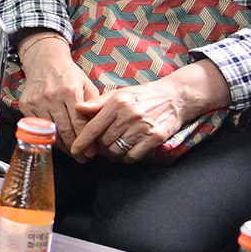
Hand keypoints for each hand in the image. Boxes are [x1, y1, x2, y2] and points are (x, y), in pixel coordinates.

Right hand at [10, 34, 97, 149]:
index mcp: (70, 91)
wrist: (44, 61)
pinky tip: (57, 143)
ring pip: (50, 131)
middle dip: (75, 146)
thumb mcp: (87, 85)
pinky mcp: (25, 105)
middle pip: (65, 129)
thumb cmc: (69, 74)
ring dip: (62, 145)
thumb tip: (99, 127)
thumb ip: (93, 104)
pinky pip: (37, 127)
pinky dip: (47, 136)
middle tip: (83, 157)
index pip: (79, 122)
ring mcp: (37, 101)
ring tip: (72, 153)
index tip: (92, 152)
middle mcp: (52, 96)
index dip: (86, 139)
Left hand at [71, 61, 224, 161]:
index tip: (75, 151)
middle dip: (99, 147)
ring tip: (113, 147)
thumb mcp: (118, 94)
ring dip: (112, 153)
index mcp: (117, 103)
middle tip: (100, 146)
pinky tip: (127, 150)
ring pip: (117, 150)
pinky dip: (127, 157)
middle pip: (104, 142)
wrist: (175, 97)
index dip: (82, 142)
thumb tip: (77, 108)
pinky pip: (133, 156)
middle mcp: (129, 115)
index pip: (94, 127)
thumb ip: (97, 103)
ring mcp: (143, 127)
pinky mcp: (156, 137)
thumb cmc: (143, 96)